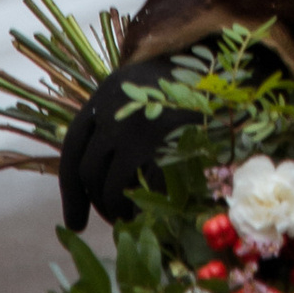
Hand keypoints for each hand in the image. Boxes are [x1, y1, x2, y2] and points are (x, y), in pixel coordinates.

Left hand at [58, 62, 185, 232]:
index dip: (71, 189)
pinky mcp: (154, 139)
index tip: (73, 222)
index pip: (73, 147)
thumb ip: (119, 119)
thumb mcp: (143, 92)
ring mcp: (131, 124)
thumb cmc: (186, 86)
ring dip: (112, 208)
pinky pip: (132, 184)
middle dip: (92, 202)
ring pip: (107, 182)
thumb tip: (98, 173)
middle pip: (87, 168)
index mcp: (105, 95)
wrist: (222, 70)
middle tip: (108, 220)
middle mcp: (112, 108)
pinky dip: (133, 205)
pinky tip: (142, 213)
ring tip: (127, 218)